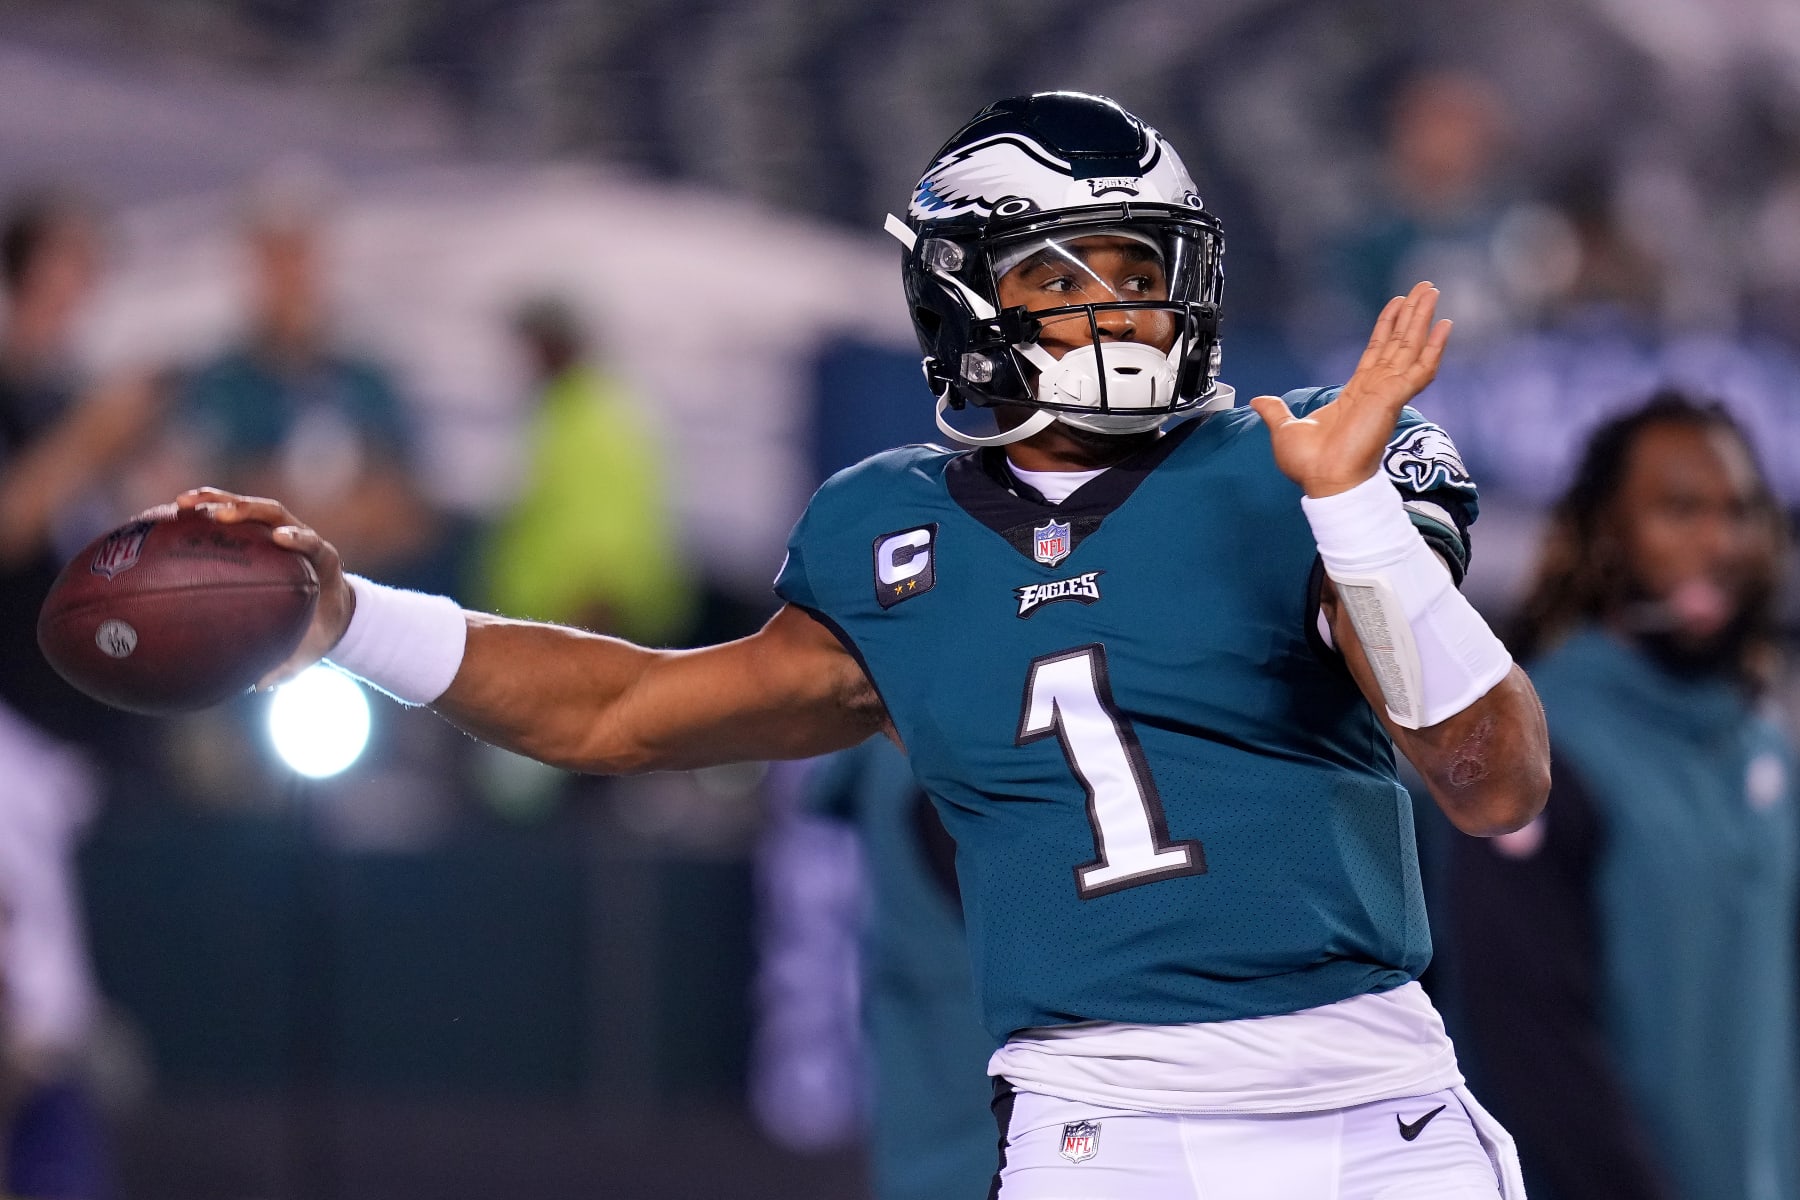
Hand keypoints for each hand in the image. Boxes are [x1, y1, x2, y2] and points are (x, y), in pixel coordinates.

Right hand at [175, 487, 354, 687]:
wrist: (331, 611)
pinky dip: (202, 513)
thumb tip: (256, 685)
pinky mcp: (256, 532)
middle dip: (246, 509)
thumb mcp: (308, 652)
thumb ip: (287, 667)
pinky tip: (168, 517)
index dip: (299, 538)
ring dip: (217, 500)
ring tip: (181, 503)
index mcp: (321, 562)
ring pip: (248, 507)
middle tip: (217, 514)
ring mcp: (276, 529)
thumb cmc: (319, 631)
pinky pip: (229, 518)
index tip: (280, 539)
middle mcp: (298, 538)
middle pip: (275, 513)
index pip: (313, 543)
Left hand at [1248, 281, 1451, 496]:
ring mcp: (1388, 393)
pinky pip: (1420, 369)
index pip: (1376, 351)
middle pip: (1399, 342)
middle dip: (1411, 313)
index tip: (1397, 303)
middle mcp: (1377, 390)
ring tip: (1432, 292)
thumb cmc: (1312, 464)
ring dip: (1422, 319)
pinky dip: (1433, 348)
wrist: (1324, 481)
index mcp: (1357, 394)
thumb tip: (1260, 401)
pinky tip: (1444, 326)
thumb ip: (1276, 411)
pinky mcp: (1394, 399)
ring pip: (1410, 347)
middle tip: (1425, 287)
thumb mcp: (1285, 428)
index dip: (1387, 326)